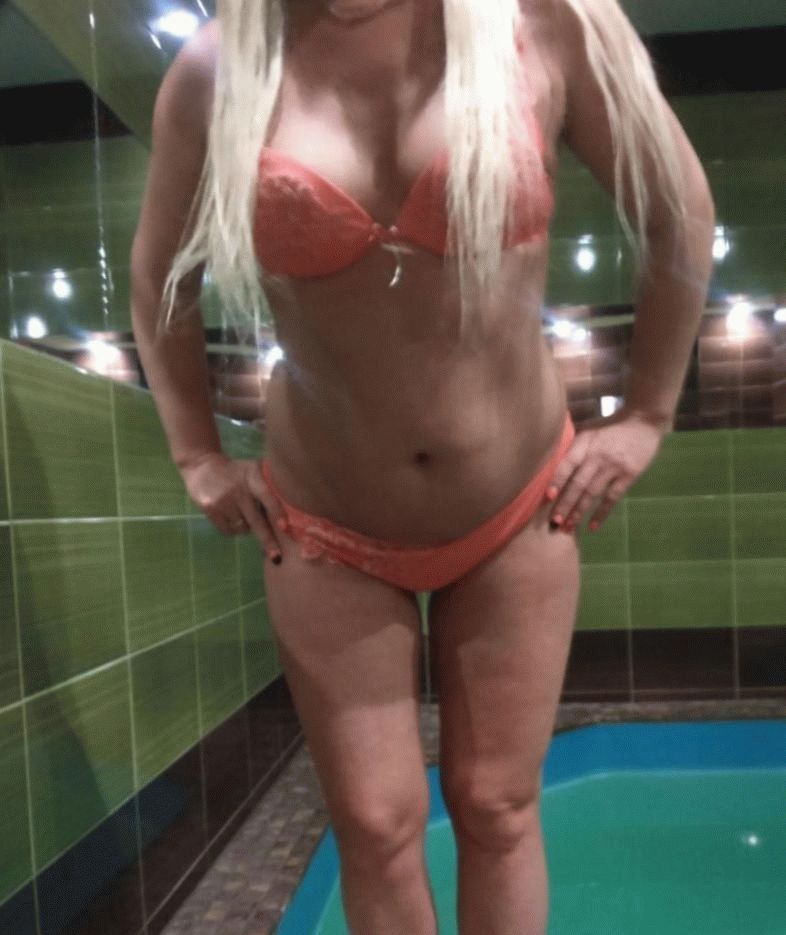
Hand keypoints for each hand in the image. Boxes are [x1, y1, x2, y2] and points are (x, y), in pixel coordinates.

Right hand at [180, 451, 287, 562]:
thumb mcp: (253, 471)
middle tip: (277, 558)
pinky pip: (227, 530)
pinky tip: (230, 515)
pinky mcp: (210, 508)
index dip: (277, 512)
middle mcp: (238, 490)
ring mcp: (223, 500)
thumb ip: (267, 486)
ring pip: (242, 528)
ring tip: (241, 513)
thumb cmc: (236, 472)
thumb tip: (287, 515)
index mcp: (253, 478)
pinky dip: (232, 529)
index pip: (267, 497)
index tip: (285, 528)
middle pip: (256, 521)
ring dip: (246, 528)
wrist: (202, 465)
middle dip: (268, 541)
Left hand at [546, 407, 670, 532]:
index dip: (557, 480)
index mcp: (585, 442)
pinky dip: (602, 513)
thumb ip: (573, 447)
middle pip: (578, 483)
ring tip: (568, 528)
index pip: (568, 464)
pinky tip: (593, 526)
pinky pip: (613, 498)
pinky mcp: (629, 475)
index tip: (547, 496)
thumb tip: (551, 466)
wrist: (643, 419)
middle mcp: (598, 456)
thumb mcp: (589, 430)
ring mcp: (614, 466)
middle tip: (554, 522)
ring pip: (593, 493)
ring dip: (579, 512)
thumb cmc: (610, 426)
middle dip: (565, 504)